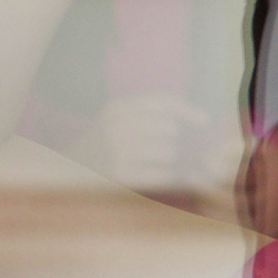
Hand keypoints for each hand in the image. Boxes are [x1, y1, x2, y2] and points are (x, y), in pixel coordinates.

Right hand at [70, 94, 224, 192]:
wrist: (73, 167)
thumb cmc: (106, 140)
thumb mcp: (120, 116)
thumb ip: (151, 112)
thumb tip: (200, 120)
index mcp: (119, 107)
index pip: (163, 102)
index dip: (187, 110)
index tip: (204, 120)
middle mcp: (118, 125)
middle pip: (170, 129)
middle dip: (171, 140)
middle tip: (156, 147)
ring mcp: (119, 150)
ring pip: (168, 152)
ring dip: (166, 159)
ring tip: (147, 160)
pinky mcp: (122, 174)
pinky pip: (162, 173)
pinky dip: (162, 175)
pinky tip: (148, 173)